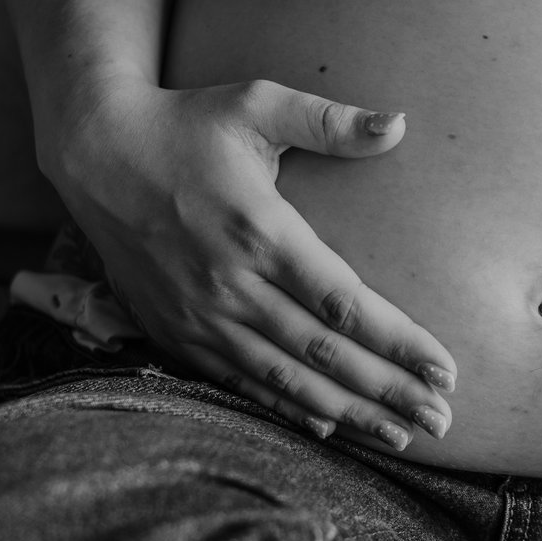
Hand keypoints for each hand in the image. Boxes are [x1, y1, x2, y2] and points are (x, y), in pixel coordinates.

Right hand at [42, 76, 456, 451]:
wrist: (94, 154)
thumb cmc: (186, 124)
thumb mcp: (256, 103)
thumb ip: (329, 121)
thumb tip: (398, 124)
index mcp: (260, 230)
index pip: (345, 304)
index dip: (400, 343)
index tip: (446, 370)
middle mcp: (231, 284)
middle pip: (325, 356)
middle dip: (388, 393)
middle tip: (440, 421)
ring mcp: (200, 316)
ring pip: (286, 380)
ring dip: (348, 414)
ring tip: (401, 437)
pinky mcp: (176, 332)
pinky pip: (241, 383)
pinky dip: (287, 410)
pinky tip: (330, 428)